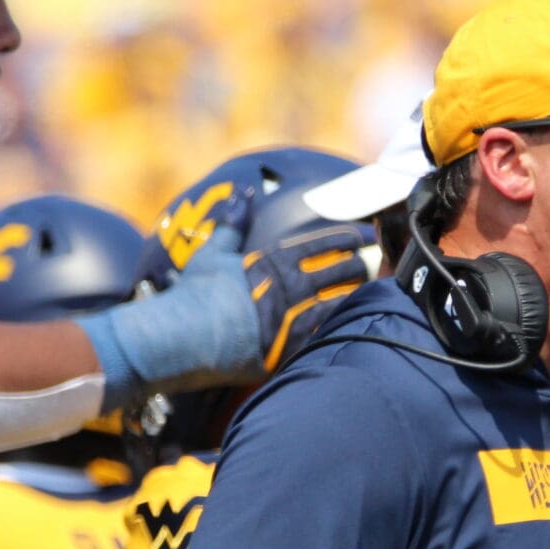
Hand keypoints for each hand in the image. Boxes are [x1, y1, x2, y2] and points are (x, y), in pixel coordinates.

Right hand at [77, 194, 370, 406]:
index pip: (320, 245)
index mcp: (269, 263)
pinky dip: (343, 329)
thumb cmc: (191, 296)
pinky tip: (358, 325)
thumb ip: (233, 223)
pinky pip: (323, 340)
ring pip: (337, 304)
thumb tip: (244, 194)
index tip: (364, 234)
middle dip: (360, 265)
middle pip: (336, 273)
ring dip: (357, 295)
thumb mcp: (213, 254)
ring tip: (372, 289)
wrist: (173, 339)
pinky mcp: (284, 354)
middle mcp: (283, 290)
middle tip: (376, 261)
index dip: (346, 238)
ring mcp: (286, 323)